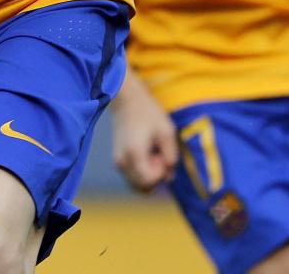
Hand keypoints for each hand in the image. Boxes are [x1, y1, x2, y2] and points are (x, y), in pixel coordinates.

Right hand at [110, 78, 177, 193]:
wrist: (127, 101)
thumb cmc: (149, 113)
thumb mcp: (167, 132)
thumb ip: (171, 157)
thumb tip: (169, 177)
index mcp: (134, 154)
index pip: (150, 181)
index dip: (161, 173)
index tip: (162, 155)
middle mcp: (123, 162)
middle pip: (143, 188)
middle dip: (156, 177)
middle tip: (158, 155)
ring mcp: (118, 162)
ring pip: (137, 185)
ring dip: (149, 176)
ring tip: (152, 155)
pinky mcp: (118, 160)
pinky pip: (133, 178)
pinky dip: (143, 173)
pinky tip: (146, 156)